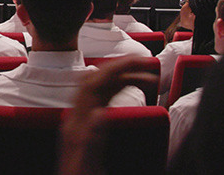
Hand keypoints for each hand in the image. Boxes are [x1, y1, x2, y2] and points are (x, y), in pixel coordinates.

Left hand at [57, 58, 158, 174]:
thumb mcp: (87, 165)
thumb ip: (93, 140)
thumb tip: (100, 114)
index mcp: (76, 125)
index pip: (92, 85)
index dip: (113, 68)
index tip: (136, 60)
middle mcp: (76, 119)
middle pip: (95, 81)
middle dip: (119, 67)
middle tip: (144, 62)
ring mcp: (80, 123)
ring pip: (99, 90)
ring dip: (121, 79)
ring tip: (146, 78)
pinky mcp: (87, 129)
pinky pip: (101, 101)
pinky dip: (117, 91)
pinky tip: (130, 90)